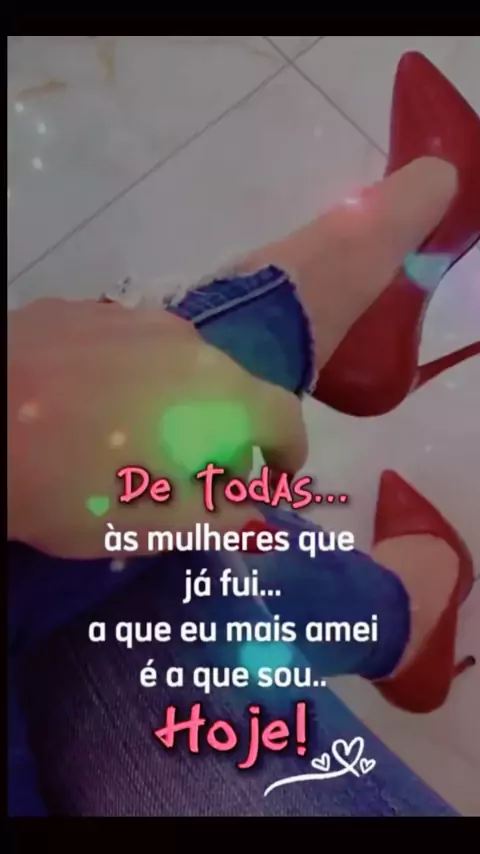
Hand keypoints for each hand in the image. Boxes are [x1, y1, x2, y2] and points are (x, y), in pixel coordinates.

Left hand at [8, 299, 306, 557]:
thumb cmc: (74, 487)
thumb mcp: (155, 526)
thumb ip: (222, 517)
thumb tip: (251, 509)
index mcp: (220, 396)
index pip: (285, 418)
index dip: (289, 454)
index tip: (275, 479)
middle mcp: (189, 344)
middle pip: (230, 392)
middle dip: (224, 437)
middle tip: (189, 476)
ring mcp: (134, 319)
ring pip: (177, 367)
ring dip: (174, 404)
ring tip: (128, 440)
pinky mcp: (84, 310)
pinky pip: (127, 349)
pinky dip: (126, 379)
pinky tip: (83, 407)